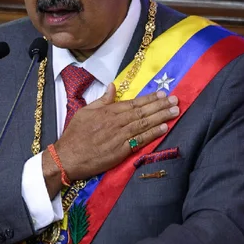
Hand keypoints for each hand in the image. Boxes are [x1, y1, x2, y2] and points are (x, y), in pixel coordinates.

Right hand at [44, 85, 177, 189]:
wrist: (68, 157)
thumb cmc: (74, 134)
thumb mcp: (84, 112)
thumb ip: (101, 100)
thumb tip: (112, 86)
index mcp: (107, 111)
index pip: (133, 103)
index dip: (149, 98)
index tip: (163, 94)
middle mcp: (116, 122)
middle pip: (142, 112)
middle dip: (160, 106)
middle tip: (176, 100)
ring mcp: (119, 136)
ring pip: (143, 124)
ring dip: (161, 117)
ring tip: (175, 112)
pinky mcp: (120, 151)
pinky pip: (140, 140)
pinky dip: (152, 134)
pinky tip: (164, 128)